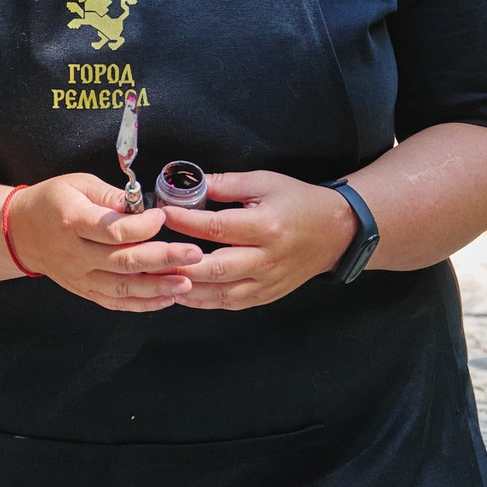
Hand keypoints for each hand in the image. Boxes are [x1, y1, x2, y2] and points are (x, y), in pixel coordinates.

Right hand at [4, 172, 200, 311]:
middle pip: (124, 261)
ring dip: (157, 287)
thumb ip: (110, 195)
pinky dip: (142, 304)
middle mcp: (76, 253)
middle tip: (193, 254)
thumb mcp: (78, 183)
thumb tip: (140, 205)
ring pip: (122, 287)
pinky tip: (166, 298)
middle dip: (163, 259)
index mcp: (73, 221)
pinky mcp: (84, 290)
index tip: (163, 217)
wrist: (20, 231)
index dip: (142, 226)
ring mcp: (79, 276)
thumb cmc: (52, 202)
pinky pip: (115, 302)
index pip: (112, 230)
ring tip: (187, 282)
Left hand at [163, 171, 356, 310]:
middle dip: (179, 264)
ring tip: (159, 280)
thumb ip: (225, 184)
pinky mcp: (267, 296)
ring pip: (221, 293)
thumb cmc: (298, 202)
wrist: (336, 232)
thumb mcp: (264, 182)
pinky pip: (232, 303)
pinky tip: (183, 293)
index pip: (217, 228)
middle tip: (150, 258)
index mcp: (265, 227)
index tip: (162, 215)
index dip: (185, 222)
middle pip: (215, 268)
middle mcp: (266, 259)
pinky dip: (205, 301)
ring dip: (187, 289)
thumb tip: (189, 183)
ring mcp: (268, 282)